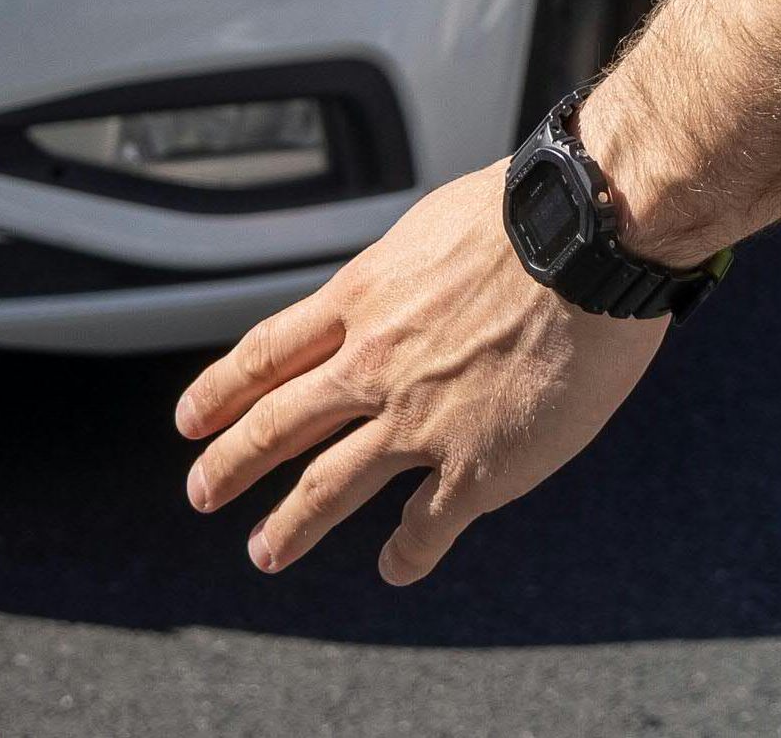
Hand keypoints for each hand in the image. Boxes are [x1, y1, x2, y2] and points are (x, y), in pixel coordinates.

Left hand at [176, 164, 666, 578]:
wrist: (590, 237)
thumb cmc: (530, 214)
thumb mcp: (434, 226)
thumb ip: (408, 273)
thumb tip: (407, 284)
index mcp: (364, 298)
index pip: (268, 352)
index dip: (221, 389)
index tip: (190, 418)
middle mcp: (375, 362)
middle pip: (278, 424)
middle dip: (232, 462)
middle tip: (202, 490)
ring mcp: (419, 420)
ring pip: (330, 487)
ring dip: (291, 525)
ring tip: (266, 552)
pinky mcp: (476, 466)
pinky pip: (426, 527)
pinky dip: (405, 555)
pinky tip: (395, 567)